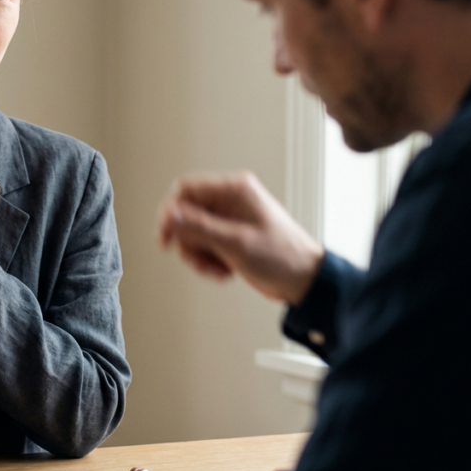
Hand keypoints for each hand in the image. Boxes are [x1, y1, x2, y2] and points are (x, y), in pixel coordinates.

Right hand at [158, 171, 323, 304]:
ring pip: (192, 233)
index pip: (185, 190)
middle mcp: (230, 200)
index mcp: (234, 189)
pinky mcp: (230, 236)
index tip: (165, 240)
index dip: (169, 214)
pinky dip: (208, 261)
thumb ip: (199, 227)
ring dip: (199, 256)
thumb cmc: (282, 257)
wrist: (304, 280)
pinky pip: (205, 244)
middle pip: (186, 215)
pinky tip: (225, 271)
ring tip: (217, 270)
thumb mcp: (236, 243)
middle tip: (201, 260)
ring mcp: (230, 218)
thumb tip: (169, 215)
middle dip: (189, 243)